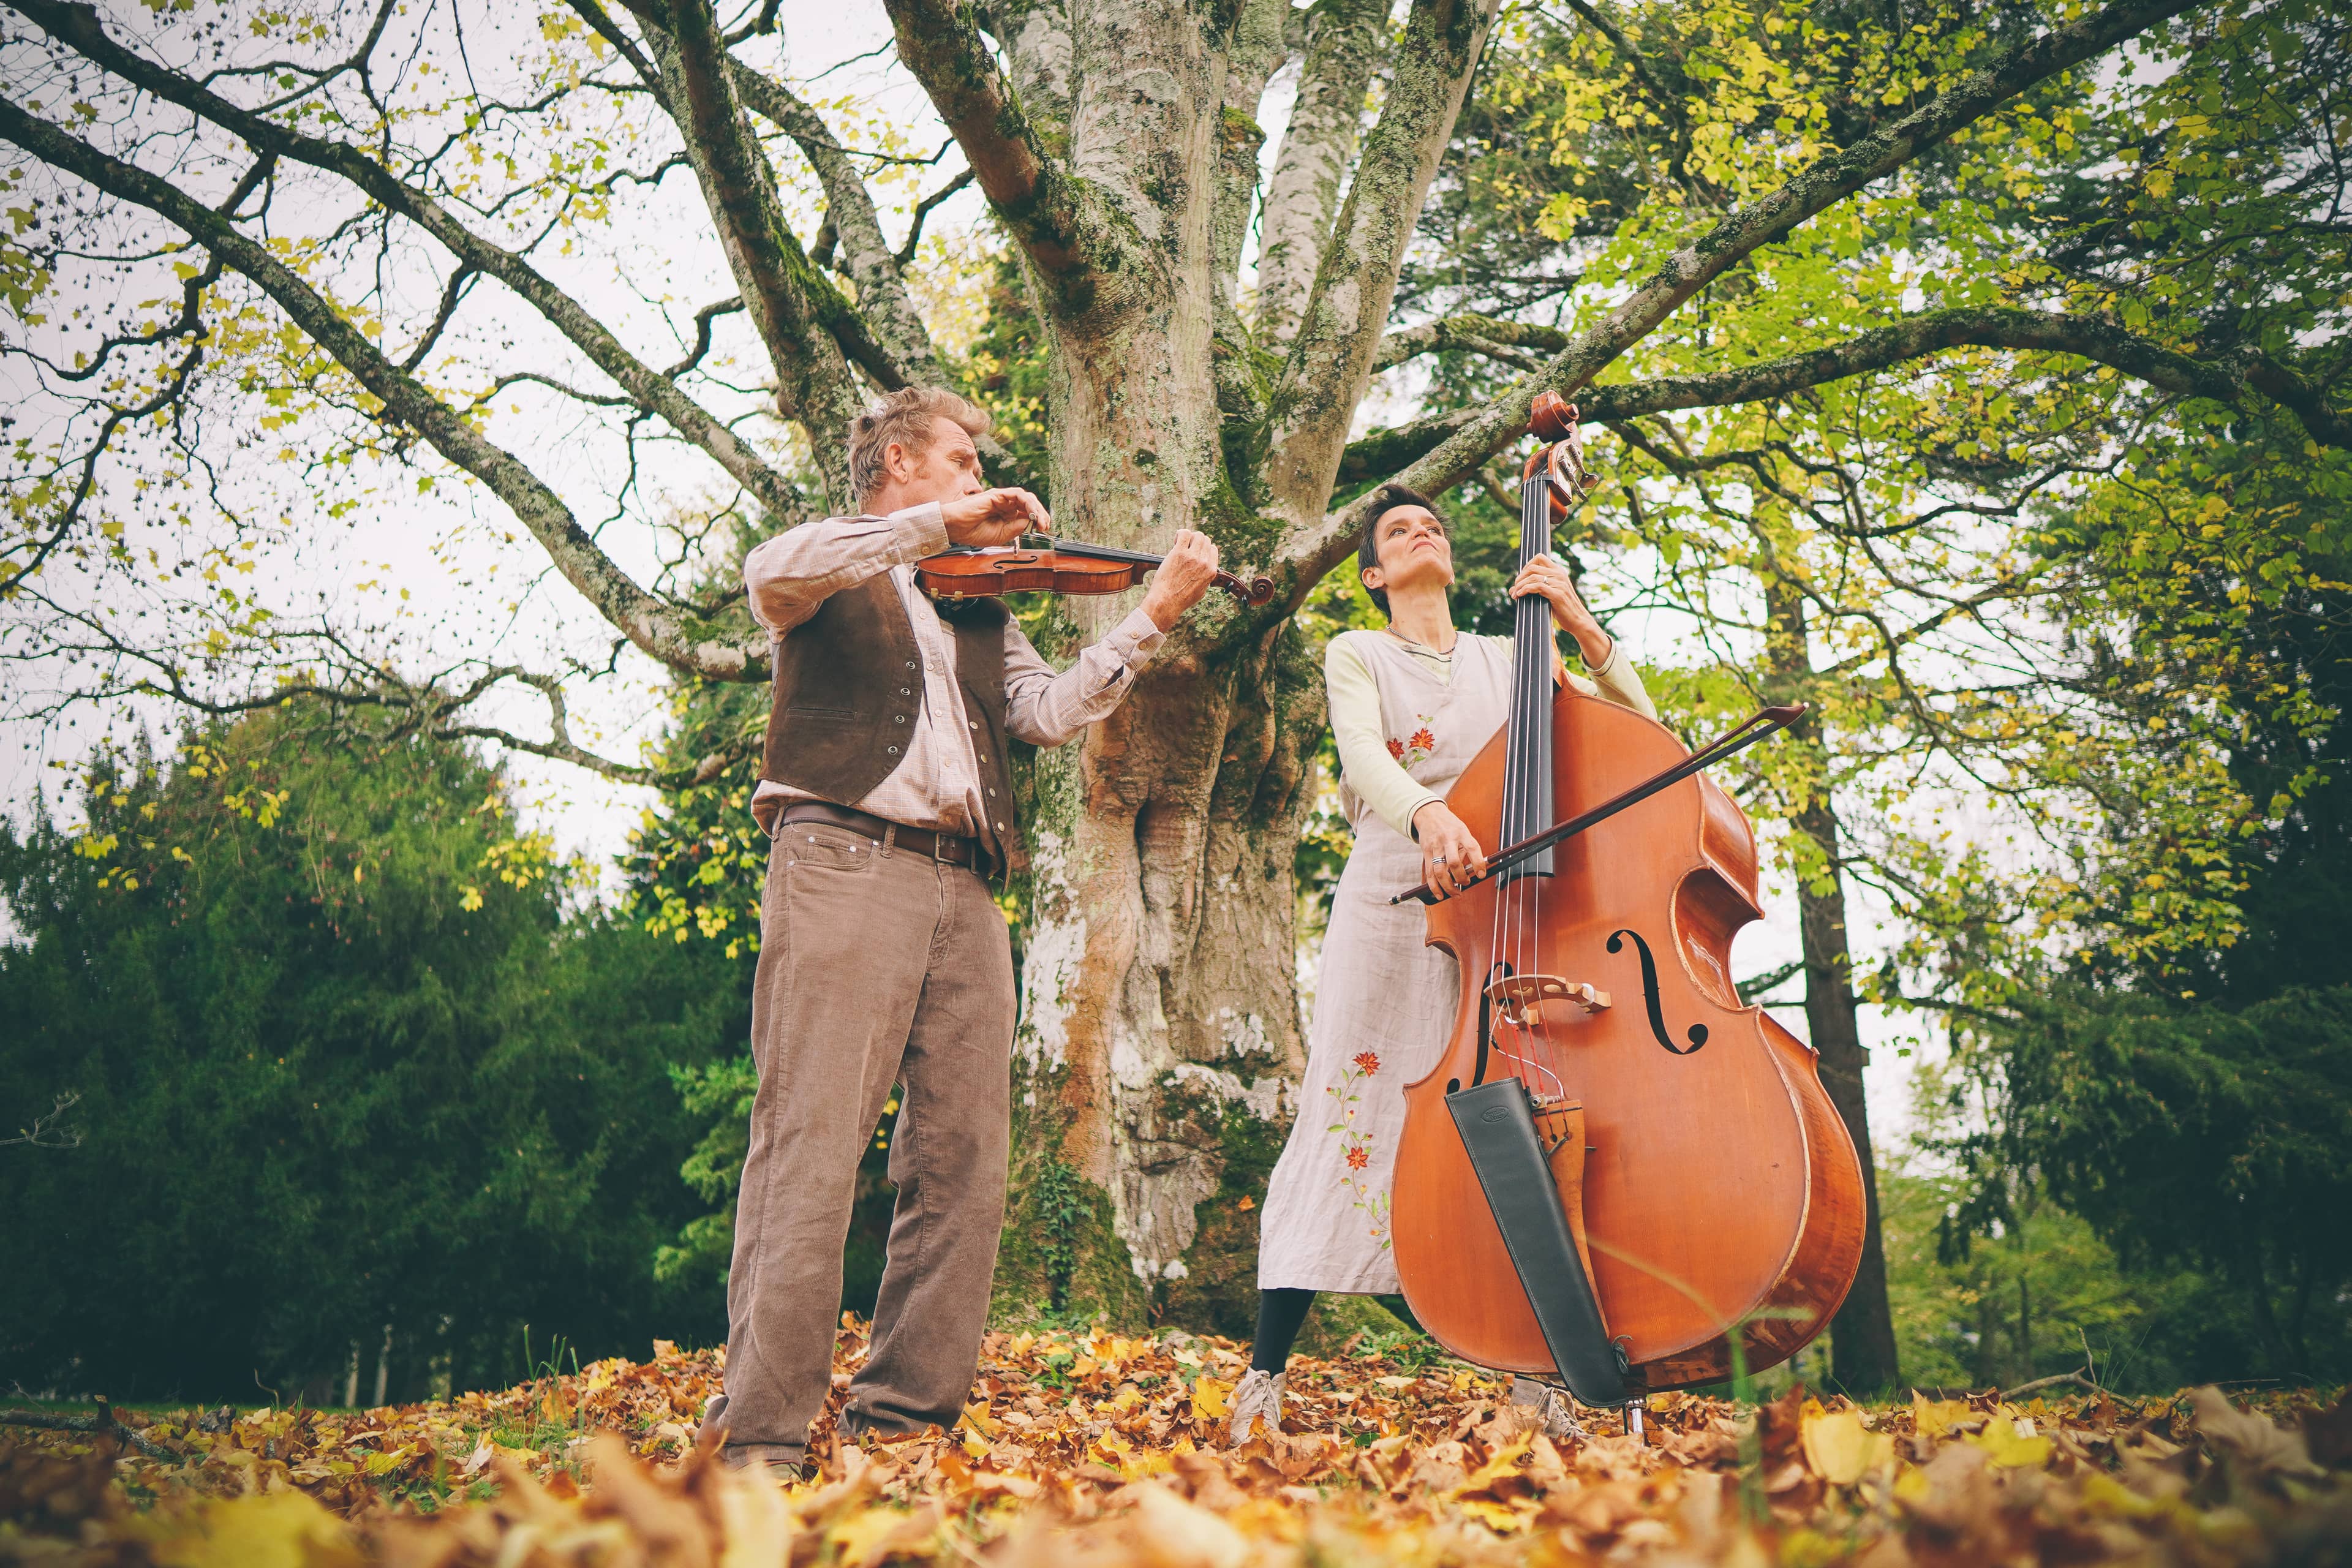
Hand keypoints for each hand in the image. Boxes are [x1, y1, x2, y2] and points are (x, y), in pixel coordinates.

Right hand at [941, 487, 1050, 546]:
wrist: (956, 528)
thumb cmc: (973, 532)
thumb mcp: (1001, 535)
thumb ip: (1016, 528)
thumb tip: (1032, 522)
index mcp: (1006, 515)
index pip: (1028, 513)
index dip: (1038, 520)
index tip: (1044, 530)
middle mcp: (1006, 505)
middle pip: (1030, 504)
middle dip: (1041, 515)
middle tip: (1045, 526)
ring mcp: (1002, 499)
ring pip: (1026, 498)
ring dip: (1037, 509)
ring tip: (1041, 522)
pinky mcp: (998, 494)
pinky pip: (1018, 494)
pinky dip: (1028, 503)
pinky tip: (1032, 513)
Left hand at [1139, 529, 1221, 630]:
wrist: (1167, 601)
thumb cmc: (1181, 599)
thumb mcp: (1201, 591)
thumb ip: (1206, 578)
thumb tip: (1205, 571)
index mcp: (1211, 571)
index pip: (1212, 549)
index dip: (1203, 549)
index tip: (1194, 552)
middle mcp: (1204, 562)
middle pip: (1205, 540)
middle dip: (1196, 541)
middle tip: (1186, 548)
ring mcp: (1192, 556)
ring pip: (1197, 535)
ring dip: (1189, 537)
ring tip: (1180, 544)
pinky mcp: (1179, 553)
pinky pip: (1184, 533)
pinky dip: (1180, 534)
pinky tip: (1175, 541)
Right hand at [1410, 801, 1486, 900]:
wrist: (1429, 814)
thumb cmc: (1450, 825)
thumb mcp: (1463, 831)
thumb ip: (1468, 849)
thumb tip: (1474, 870)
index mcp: (1461, 833)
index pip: (1472, 848)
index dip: (1478, 863)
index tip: (1481, 875)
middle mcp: (1448, 840)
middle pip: (1454, 863)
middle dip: (1461, 878)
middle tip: (1465, 883)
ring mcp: (1435, 847)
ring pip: (1440, 871)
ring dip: (1448, 886)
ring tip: (1455, 893)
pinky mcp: (1426, 853)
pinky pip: (1429, 873)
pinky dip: (1434, 887)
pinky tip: (1440, 894)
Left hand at [1510, 551, 1610, 669]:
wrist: (1577, 620)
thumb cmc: (1562, 609)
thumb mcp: (1550, 593)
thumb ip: (1536, 587)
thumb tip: (1512, 588)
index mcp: (1558, 571)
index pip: (1539, 557)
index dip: (1526, 566)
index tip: (1520, 578)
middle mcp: (1559, 574)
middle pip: (1532, 567)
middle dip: (1520, 577)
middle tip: (1515, 588)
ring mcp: (1559, 583)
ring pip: (1532, 577)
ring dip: (1520, 585)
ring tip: (1515, 594)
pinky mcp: (1557, 594)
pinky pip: (1537, 587)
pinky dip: (1525, 589)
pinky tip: (1520, 595)